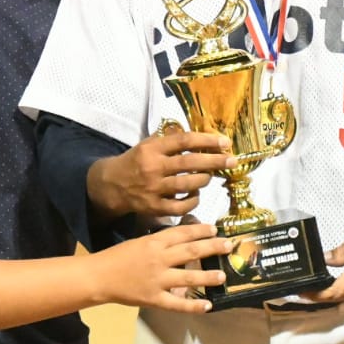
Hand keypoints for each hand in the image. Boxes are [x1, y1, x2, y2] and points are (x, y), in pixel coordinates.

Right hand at [87, 129, 235, 219]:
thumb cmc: (136, 161)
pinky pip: (181, 207)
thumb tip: (200, 136)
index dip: (206, 141)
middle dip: (214, 161)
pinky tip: (196, 195)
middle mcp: (154, 168)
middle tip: (232, 160)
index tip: (225, 141)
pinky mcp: (154, 207)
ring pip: (187, 185)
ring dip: (204, 180)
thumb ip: (171, 141)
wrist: (112, 185)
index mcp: (152, 149)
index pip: (184, 141)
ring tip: (210, 176)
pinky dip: (193, 201)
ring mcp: (154, 189)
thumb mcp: (148, 144)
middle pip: (189, 163)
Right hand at [98, 222, 231, 312]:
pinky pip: (177, 304)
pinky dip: (193, 306)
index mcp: (155, 242)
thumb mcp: (139, 241)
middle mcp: (159, 258)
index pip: (183, 233)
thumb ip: (160, 242)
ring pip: (189, 277)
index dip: (201, 230)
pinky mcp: (154, 298)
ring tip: (222, 276)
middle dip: (212, 248)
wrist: (99, 276)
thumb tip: (182, 241)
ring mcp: (158, 280)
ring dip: (208, 276)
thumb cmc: (118, 257)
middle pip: (191, 251)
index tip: (215, 229)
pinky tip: (207, 306)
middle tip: (229, 246)